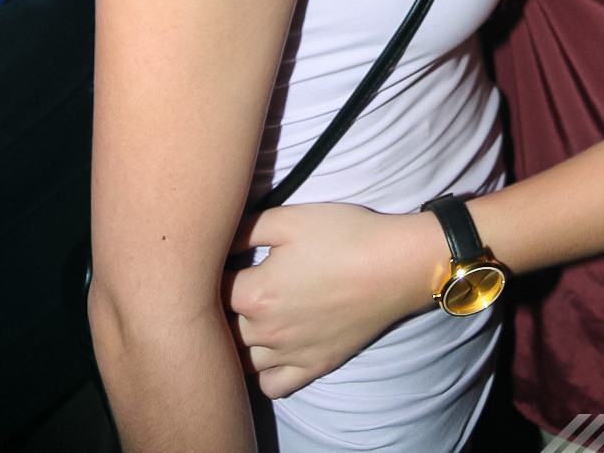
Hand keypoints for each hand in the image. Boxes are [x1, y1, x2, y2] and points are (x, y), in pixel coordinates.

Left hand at [224, 204, 439, 398]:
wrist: (393, 266)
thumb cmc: (343, 235)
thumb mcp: (289, 218)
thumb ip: (245, 229)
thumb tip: (218, 238)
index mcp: (255, 293)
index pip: (210, 290)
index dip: (211, 272)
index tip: (219, 260)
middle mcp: (266, 331)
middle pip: (221, 329)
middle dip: (218, 309)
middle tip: (229, 285)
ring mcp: (289, 354)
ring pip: (240, 362)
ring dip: (236, 342)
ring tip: (247, 315)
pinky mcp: (313, 366)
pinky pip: (271, 386)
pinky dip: (262, 373)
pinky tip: (268, 348)